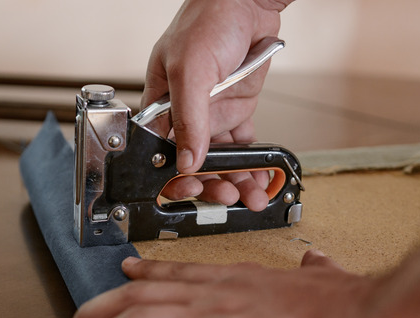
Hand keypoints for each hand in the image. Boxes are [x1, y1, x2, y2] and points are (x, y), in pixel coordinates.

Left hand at [61, 250, 409, 317]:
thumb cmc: (361, 310)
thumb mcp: (332, 279)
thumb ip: (318, 270)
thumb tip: (317, 259)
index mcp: (240, 279)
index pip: (175, 273)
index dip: (140, 276)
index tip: (120, 278)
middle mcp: (217, 292)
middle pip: (135, 296)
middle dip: (95, 314)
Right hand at [145, 0, 292, 210]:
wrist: (248, 1)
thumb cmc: (208, 19)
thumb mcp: (190, 69)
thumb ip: (188, 118)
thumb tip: (186, 159)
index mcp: (160, 104)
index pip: (159, 152)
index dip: (173, 176)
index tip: (192, 188)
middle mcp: (185, 113)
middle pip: (192, 162)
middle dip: (210, 184)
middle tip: (227, 196)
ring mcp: (212, 113)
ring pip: (220, 159)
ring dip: (235, 179)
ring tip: (251, 195)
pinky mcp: (236, 110)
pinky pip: (243, 144)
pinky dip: (252, 162)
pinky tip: (260, 177)